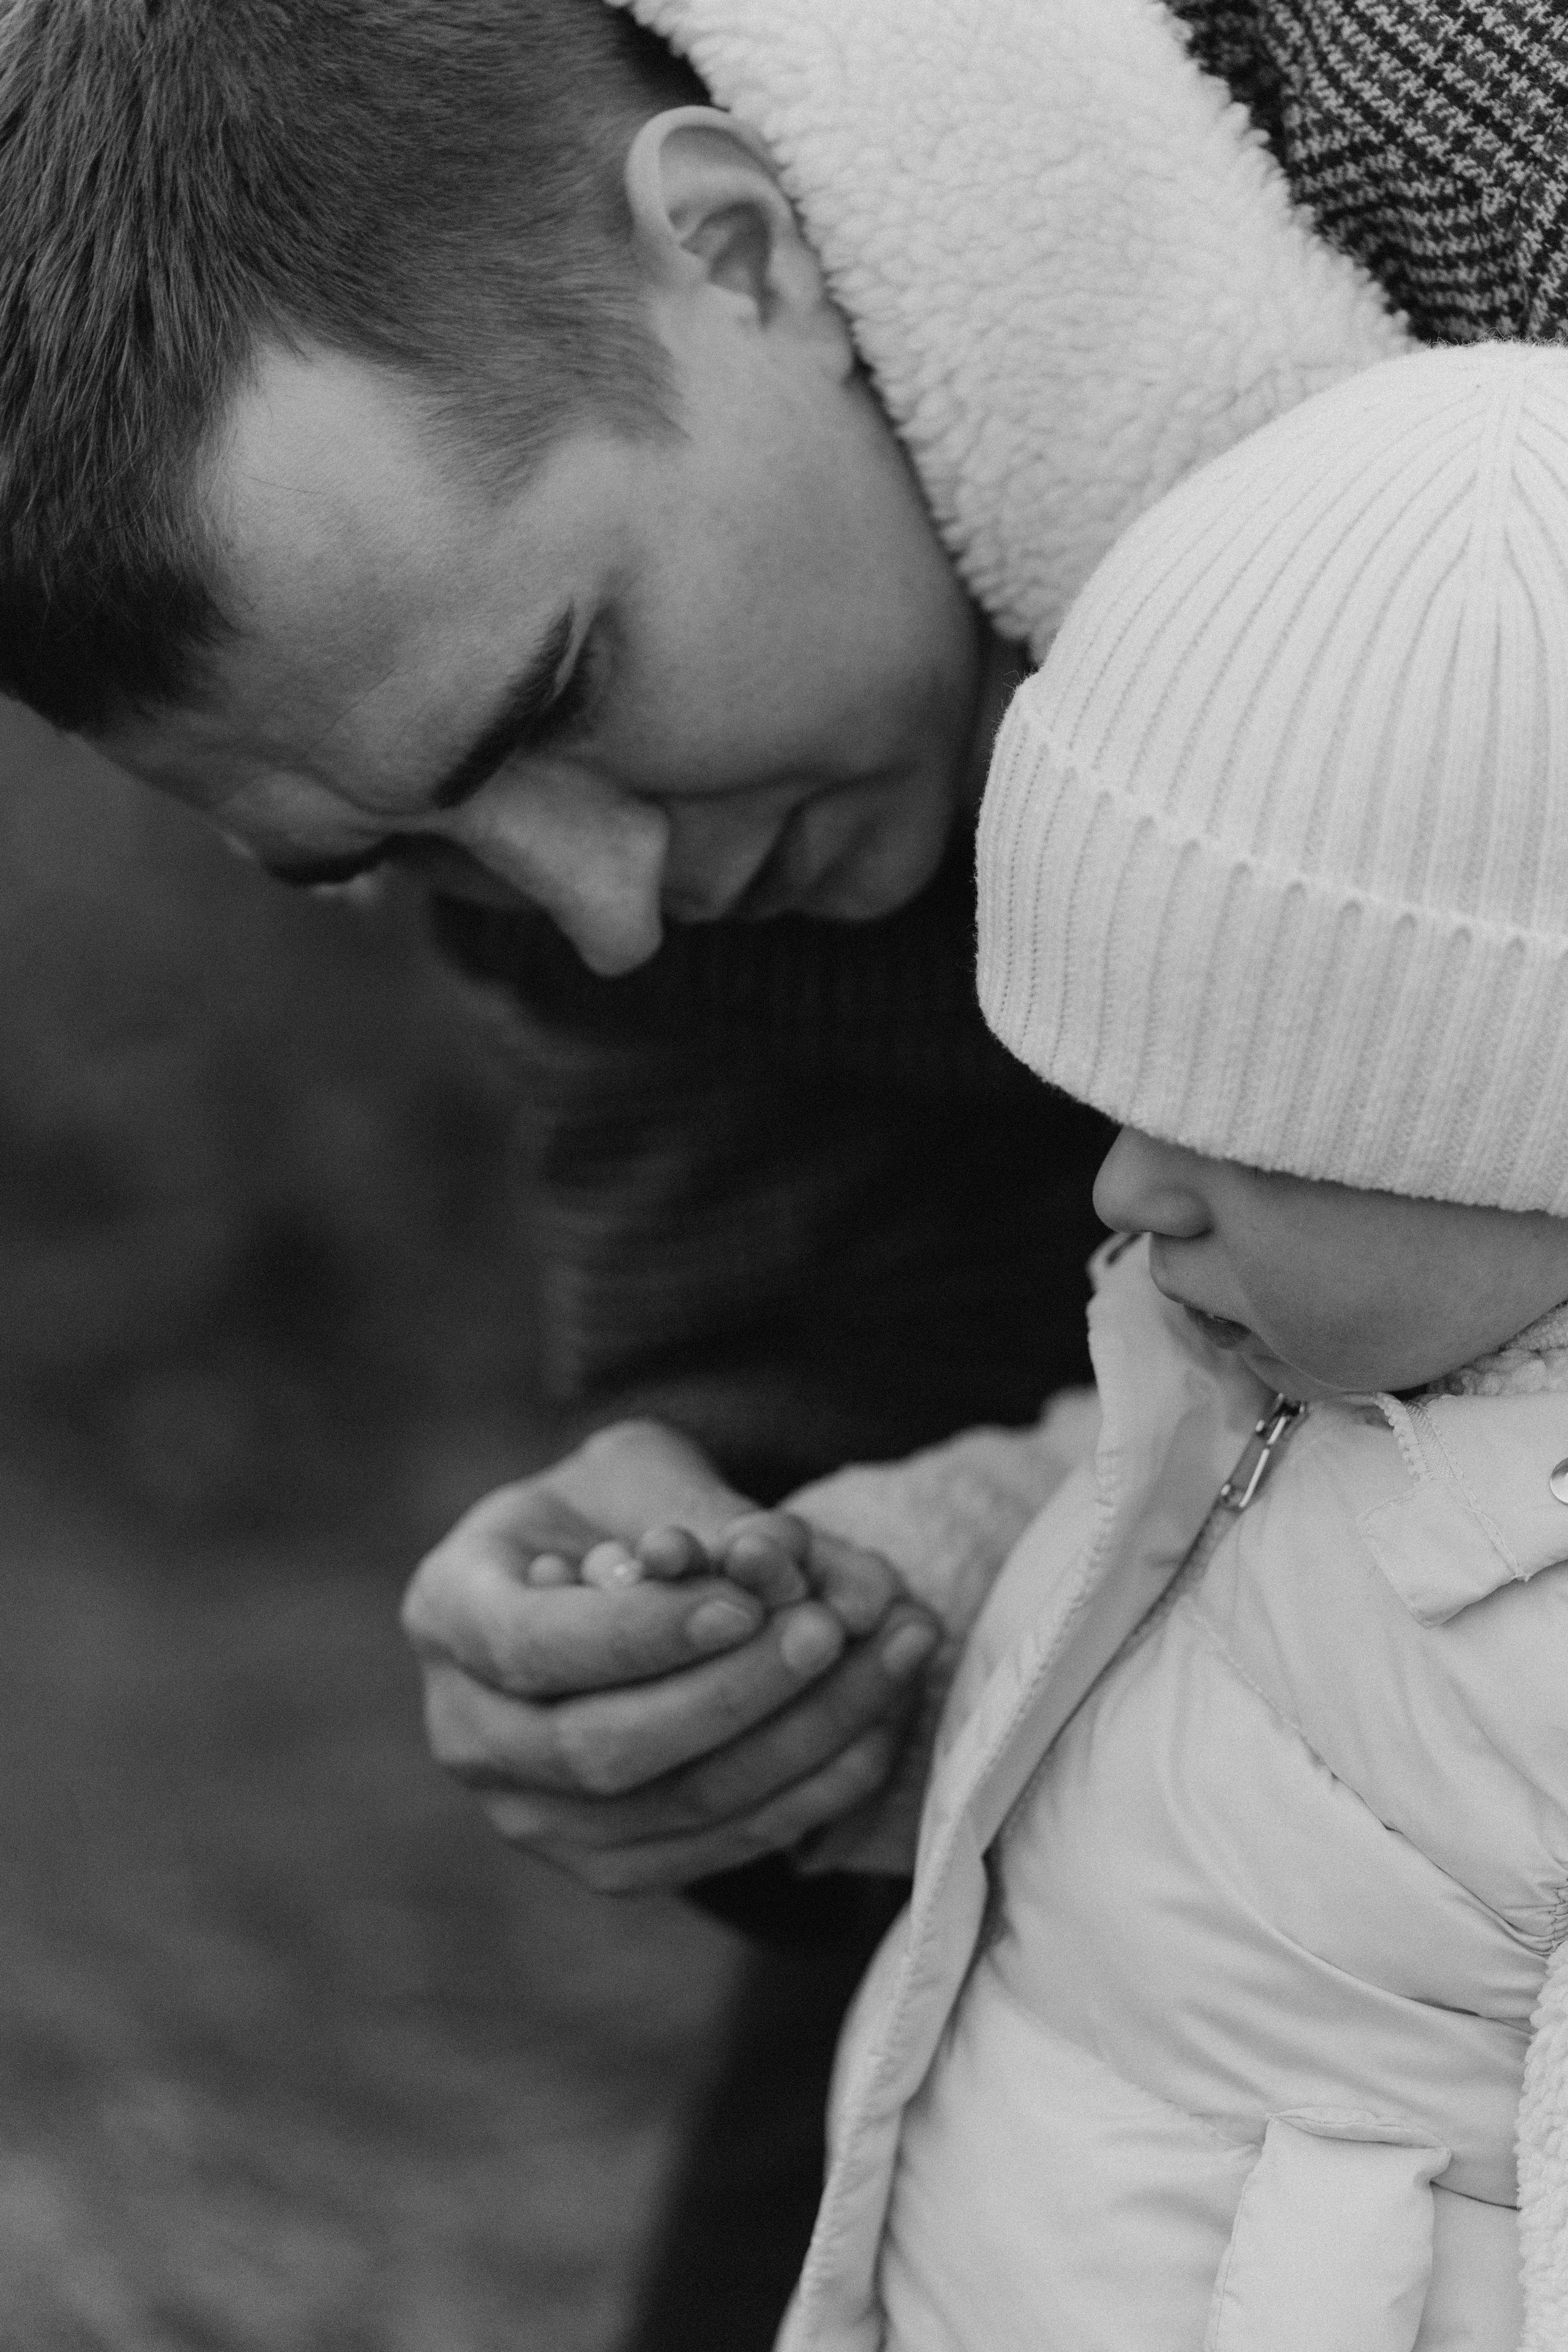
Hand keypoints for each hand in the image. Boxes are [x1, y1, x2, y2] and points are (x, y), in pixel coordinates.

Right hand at [401, 1420, 939, 1892]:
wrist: (607, 1578)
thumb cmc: (617, 1504)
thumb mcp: (642, 1471)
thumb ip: (706, 1514)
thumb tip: (787, 1560)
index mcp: (448, 1610)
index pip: (535, 1646)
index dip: (643, 1635)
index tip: (745, 1600)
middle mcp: (467, 1730)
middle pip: (601, 1749)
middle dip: (733, 1694)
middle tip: (831, 1629)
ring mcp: (530, 1815)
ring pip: (674, 1807)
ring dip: (801, 1739)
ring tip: (894, 1654)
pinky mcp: (607, 1864)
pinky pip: (717, 1847)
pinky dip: (811, 1789)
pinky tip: (880, 1721)